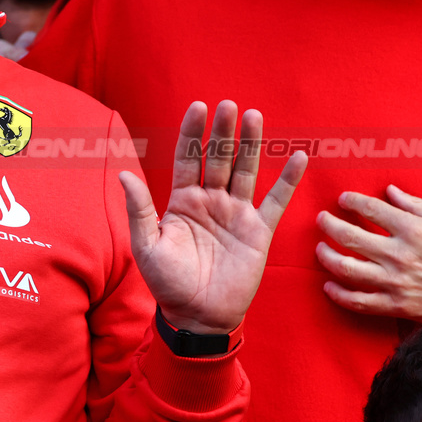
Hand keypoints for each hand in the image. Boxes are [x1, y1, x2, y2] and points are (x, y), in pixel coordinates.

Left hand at [121, 100, 307, 332]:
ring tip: (254, 116)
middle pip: (218, 158)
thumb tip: (123, 173)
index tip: (197, 107)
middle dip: (223, 131)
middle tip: (228, 104)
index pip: (187, 157)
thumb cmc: (167, 283)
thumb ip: (139, 209)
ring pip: (245, 170)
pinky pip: (276, 201)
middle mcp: (210, 200)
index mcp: (182, 201)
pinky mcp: (259, 231)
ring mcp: (236, 213)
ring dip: (251, 144)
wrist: (197, 316)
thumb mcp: (146, 246)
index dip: (191, 133)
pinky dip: (288, 180)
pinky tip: (297, 156)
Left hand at [317, 185, 421, 319]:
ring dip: (327, 257)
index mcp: (414, 230)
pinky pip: (359, 302)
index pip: (371, 209)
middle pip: (349, 237)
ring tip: (320, 249)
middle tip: (321, 220)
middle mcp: (400, 255)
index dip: (351, 201)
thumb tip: (391, 191)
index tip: (342, 199)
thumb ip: (418, 205)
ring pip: (346, 269)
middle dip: (329, 225)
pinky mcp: (398, 307)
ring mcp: (397, 283)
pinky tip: (329, 286)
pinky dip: (339, 294)